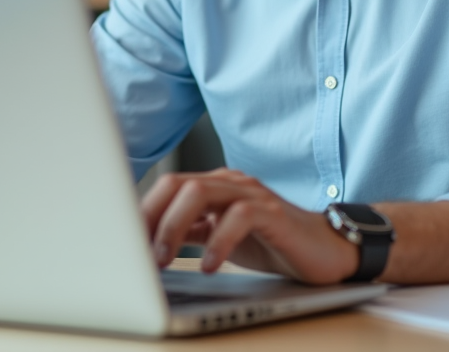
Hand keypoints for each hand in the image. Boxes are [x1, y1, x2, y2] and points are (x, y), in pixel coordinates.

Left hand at [141, 168, 357, 283]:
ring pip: (200, 193)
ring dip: (174, 227)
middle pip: (177, 184)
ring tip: (163, 258)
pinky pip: (239, 216)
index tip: (120, 241)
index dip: (141, 212)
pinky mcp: (273, 213)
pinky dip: (218, 242)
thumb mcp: (221, 237)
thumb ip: (191, 233)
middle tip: (137, 252)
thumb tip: (147, 245)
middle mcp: (230, 183)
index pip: (167, 187)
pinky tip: (210, 266)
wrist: (327, 250)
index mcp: (214, 186)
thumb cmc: (273, 243)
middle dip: (150, 216)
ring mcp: (252, 194)